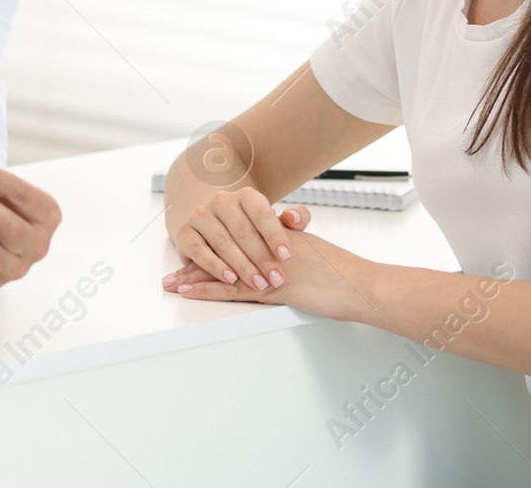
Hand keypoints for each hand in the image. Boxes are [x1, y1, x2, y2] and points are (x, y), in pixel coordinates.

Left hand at [162, 207, 376, 321]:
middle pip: (222, 254)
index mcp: (275, 239)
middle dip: (196, 264)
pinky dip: (207, 290)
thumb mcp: (312, 251)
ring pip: (221, 271)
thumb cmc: (343, 274)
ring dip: (193, 278)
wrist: (360, 284)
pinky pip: (232, 289)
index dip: (213, 249)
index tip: (194, 256)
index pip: (235, 242)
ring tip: (170, 283)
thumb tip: (280, 253)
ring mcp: (267, 268)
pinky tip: (188, 291)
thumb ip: (292, 246)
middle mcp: (266, 249)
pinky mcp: (272, 288)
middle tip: (172, 272)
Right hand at [171, 187, 310, 293]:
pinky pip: (200, 251)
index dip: (275, 235)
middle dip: (262, 258)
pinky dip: (215, 267)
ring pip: (223, 242)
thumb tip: (296, 218)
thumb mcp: (275, 223)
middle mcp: (221, 201)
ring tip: (258, 283)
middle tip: (276, 278)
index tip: (286, 256)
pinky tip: (230, 279)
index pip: (261, 213)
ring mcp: (201, 215)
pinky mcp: (185, 233)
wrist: (216, 228)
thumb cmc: (252, 229)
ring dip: (242, 266)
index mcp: (245, 196)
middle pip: (243, 231)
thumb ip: (295, 219)